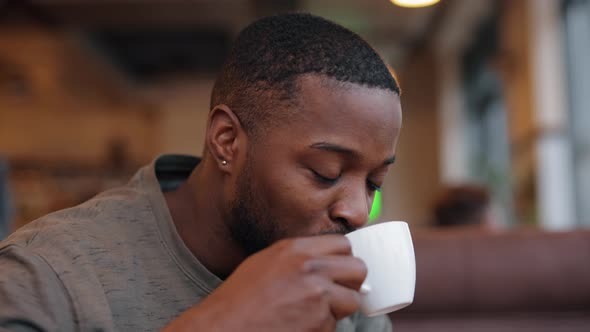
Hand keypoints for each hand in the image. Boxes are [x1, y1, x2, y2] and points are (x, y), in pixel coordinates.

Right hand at [162, 235, 366, 331]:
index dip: (343, 259)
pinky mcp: (320, 323)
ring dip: (338, 309)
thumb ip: (298, 258)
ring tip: (312, 313)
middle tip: (335, 293)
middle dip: (350, 283)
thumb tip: (327, 262)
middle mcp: (310, 268)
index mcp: (295, 250)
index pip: (343, 244)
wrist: (224, 328)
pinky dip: (323, 328)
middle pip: (358, 268)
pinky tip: (300, 326)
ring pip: (352, 300)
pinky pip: (336, 324)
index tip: (339, 270)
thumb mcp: (266, 263)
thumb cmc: (238, 301)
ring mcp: (317, 296)